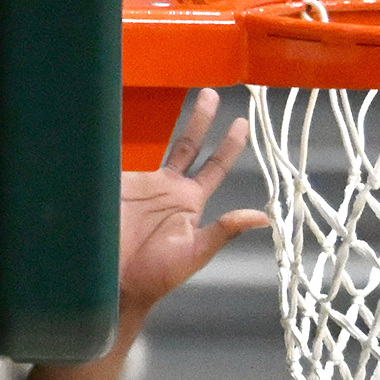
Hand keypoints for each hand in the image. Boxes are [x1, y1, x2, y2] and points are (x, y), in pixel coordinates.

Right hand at [115, 91, 270, 329]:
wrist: (114, 286)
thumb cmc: (156, 276)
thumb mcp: (195, 252)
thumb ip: (225, 230)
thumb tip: (264, 218)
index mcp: (189, 202)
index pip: (214, 166)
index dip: (229, 145)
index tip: (242, 123)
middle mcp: (169, 188)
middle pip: (189, 145)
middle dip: (202, 119)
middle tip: (212, 93)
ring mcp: (144, 184)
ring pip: (160, 144)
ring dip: (174, 121)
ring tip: (185, 94)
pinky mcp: (118, 185)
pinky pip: (133, 157)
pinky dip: (135, 139)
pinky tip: (142, 120)